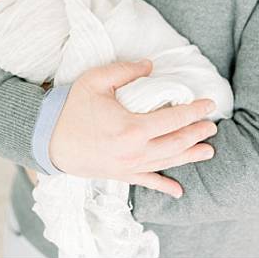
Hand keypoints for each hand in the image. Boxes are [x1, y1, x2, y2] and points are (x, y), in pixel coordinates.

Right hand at [49, 59, 217, 197]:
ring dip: (190, 156)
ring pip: (168, 162)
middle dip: (197, 133)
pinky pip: (146, 182)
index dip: (194, 112)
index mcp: (132, 127)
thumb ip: (124, 70)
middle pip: (177, 143)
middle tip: (211, 125)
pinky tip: (178, 191)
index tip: (208, 104)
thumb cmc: (70, 108)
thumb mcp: (94, 80)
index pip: (174, 119)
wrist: (47, 138)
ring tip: (208, 150)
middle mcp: (135, 151)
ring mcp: (129, 166)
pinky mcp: (119, 174)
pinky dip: (164, 187)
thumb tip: (150, 65)